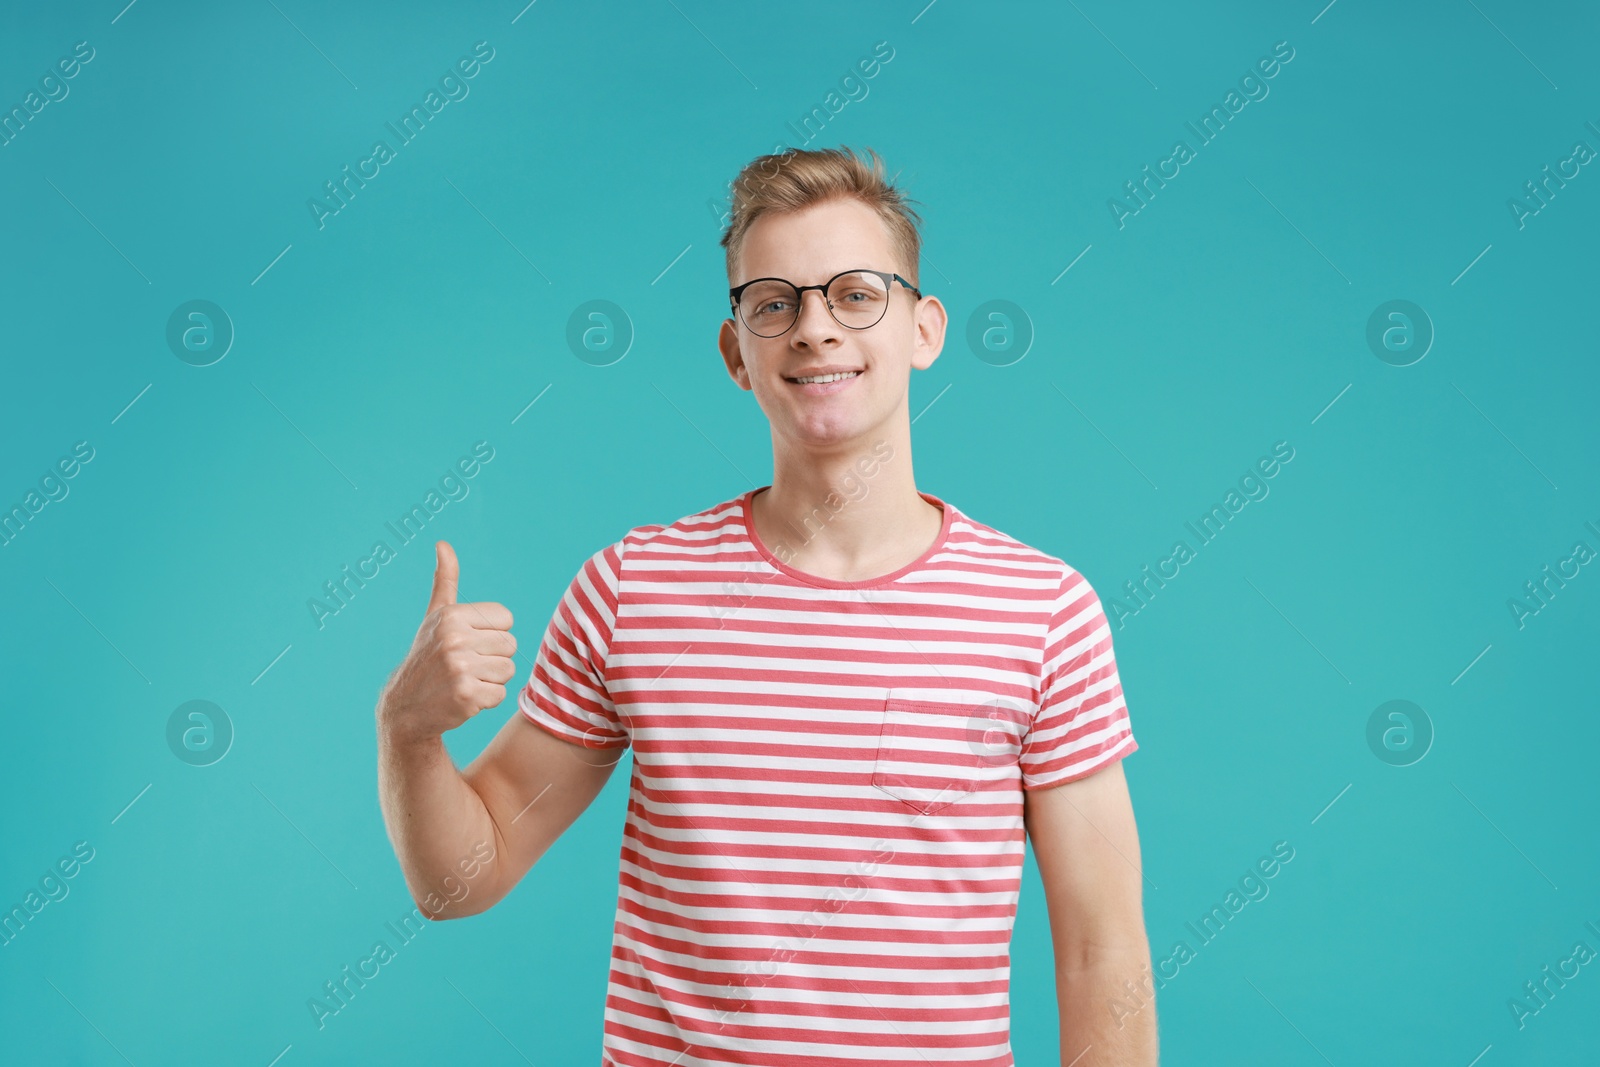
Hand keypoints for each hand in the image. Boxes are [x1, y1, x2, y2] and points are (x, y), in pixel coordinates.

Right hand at [378, 541, 517, 743]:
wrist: (406, 707)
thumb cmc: (428, 656)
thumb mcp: (436, 616)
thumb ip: (445, 580)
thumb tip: (442, 543)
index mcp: (452, 616)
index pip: (507, 619)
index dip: (492, 634)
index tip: (468, 643)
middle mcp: (454, 639)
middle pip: (510, 645)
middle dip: (493, 658)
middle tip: (465, 666)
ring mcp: (460, 668)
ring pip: (508, 670)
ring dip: (491, 680)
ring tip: (464, 681)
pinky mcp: (466, 696)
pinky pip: (501, 694)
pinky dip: (486, 701)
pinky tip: (463, 699)